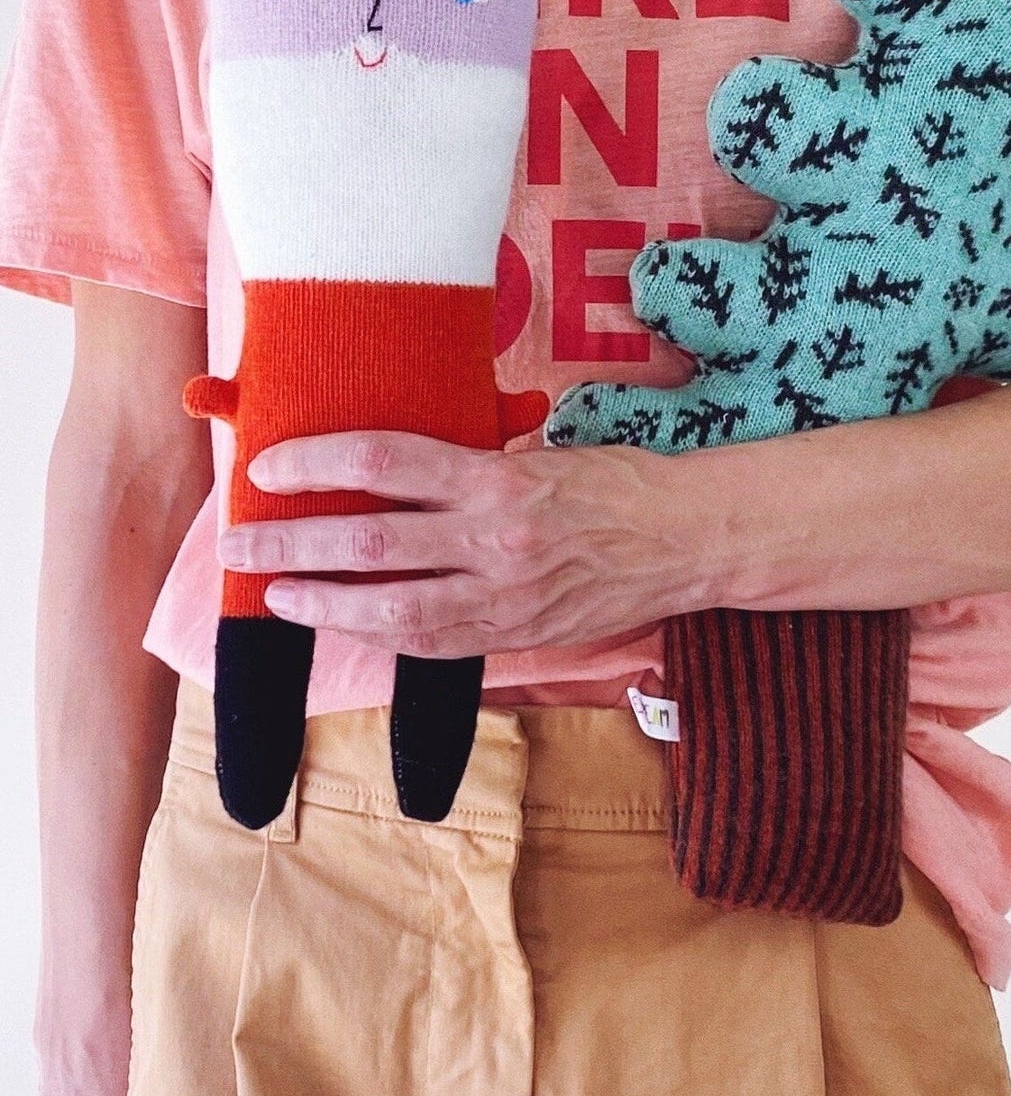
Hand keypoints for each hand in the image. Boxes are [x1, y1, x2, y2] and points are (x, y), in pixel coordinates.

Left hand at [217, 433, 717, 657]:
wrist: (685, 539)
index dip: (316, 462)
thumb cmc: (617, 482)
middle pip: (368, 538)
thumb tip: (395, 467)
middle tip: (239, 542)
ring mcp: (505, 595)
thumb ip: (473, 466)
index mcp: (497, 478)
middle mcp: (495, 538)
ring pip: (391, 608)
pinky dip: (384, 636)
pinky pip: (435, 643)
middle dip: (291, 543)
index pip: (385, 459)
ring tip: (278, 596)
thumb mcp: (542, 452)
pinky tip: (351, 626)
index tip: (268, 466)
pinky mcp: (519, 633)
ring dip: (323, 603)